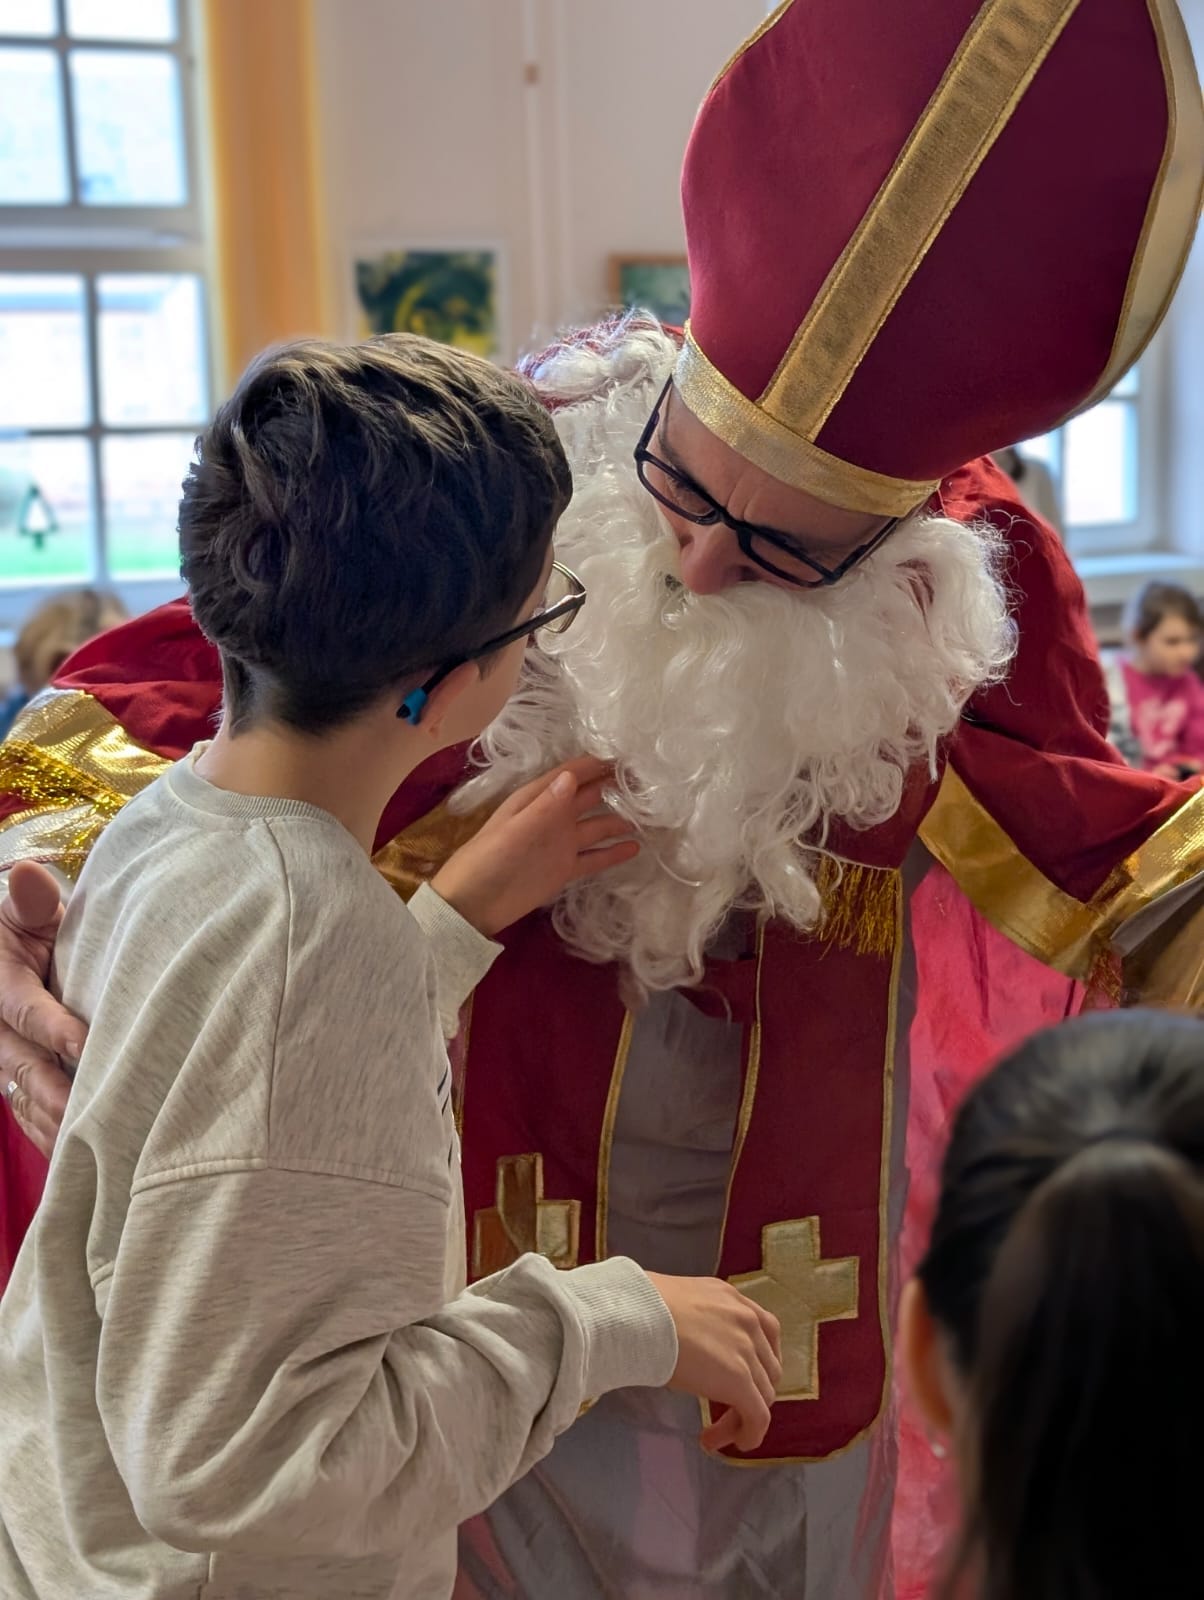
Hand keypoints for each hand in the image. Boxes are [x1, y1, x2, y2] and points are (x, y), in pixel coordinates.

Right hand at [0, 860, 85, 1157]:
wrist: (6, 953)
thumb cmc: (28, 927)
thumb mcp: (26, 910)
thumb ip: (32, 900)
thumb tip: (28, 873)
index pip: (25, 1011)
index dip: (55, 1028)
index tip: (86, 1044)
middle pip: (24, 1066)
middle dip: (57, 1093)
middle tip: (89, 1115)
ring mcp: (1, 1060)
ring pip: (25, 1098)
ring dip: (55, 1123)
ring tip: (91, 1149)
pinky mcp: (13, 1080)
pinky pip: (28, 1113)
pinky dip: (50, 1135)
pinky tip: (77, 1158)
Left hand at [431, 756, 637, 937]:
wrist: (471, 905)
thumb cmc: (486, 861)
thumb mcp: (514, 831)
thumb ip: (544, 807)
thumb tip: (572, 776)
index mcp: (536, 799)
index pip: (572, 774)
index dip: (598, 765)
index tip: (629, 758)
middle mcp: (553, 817)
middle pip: (589, 796)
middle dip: (616, 787)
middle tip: (650, 783)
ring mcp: (560, 844)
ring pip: (597, 826)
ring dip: (620, 819)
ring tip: (651, 815)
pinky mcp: (564, 869)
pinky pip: (594, 858)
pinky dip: (614, 853)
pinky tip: (636, 848)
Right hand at [645, 1271, 782, 1453]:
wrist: (636, 1313)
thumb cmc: (640, 1307)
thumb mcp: (677, 1304)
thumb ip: (692, 1321)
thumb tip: (680, 1340)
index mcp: (730, 1298)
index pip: (762, 1334)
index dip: (754, 1363)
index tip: (736, 1382)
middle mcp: (747, 1320)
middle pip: (766, 1368)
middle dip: (751, 1393)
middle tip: (723, 1411)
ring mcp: (747, 1349)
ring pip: (763, 1395)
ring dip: (743, 1417)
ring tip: (715, 1433)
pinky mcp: (739, 1380)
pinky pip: (758, 1417)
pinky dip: (751, 1434)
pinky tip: (737, 1443)